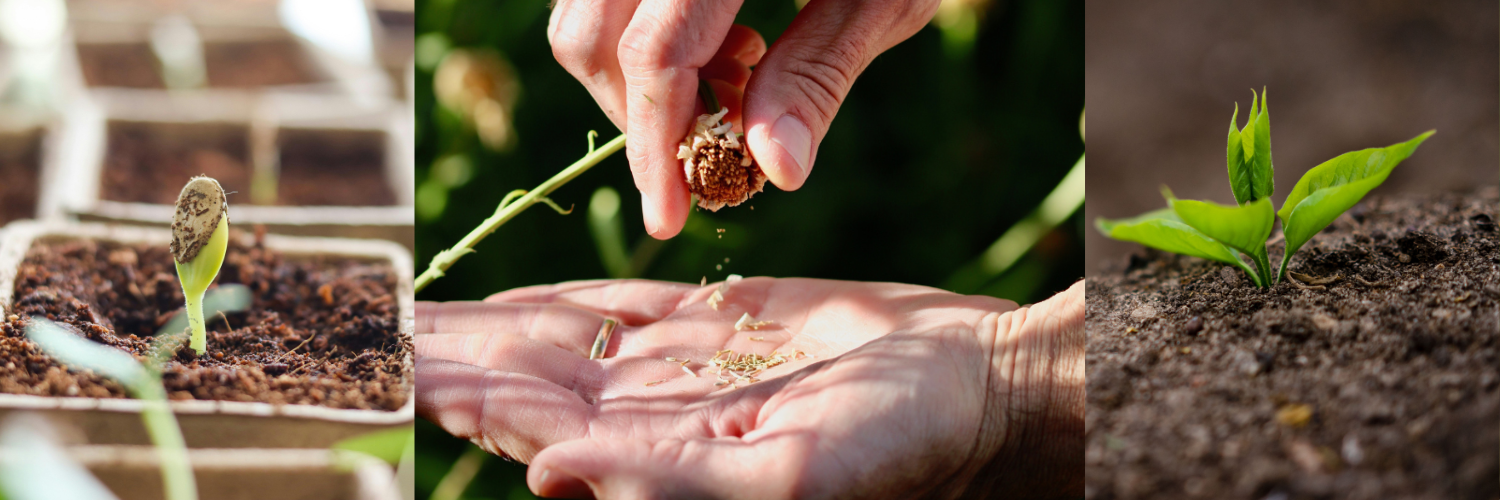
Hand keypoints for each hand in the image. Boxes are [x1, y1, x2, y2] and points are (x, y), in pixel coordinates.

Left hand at [416, 278, 1082, 498]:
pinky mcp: (713, 323)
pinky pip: (614, 311)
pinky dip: (552, 304)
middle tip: (362, 328)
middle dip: (443, 359)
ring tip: (406, 313)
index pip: (528, 423)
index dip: (455, 392)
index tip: (384, 363)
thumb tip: (548, 477)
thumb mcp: (786, 477)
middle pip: (521, 382)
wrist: (971, 388)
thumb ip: (668, 482)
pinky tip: (502, 302)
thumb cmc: (898, 447)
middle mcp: (652, 416)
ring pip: (554, 342)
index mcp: (655, 456)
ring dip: (479, 328)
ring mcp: (678, 369)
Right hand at [546, 0, 941, 238]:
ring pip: (581, 12)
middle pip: (590, 33)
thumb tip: (772, 172)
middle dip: (639, 115)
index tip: (669, 217)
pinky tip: (723, 38)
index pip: (656, 50)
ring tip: (732, 82)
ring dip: (636, 75)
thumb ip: (819, 74)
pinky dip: (640, 33)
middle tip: (712, 148)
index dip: (655, 143)